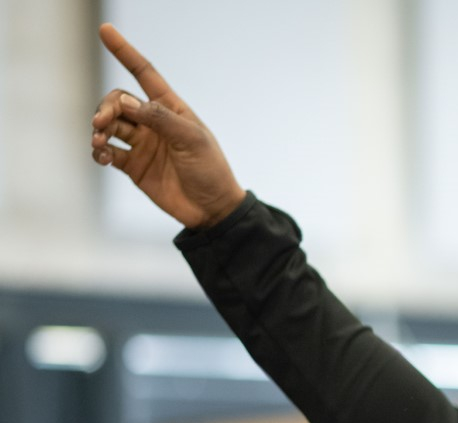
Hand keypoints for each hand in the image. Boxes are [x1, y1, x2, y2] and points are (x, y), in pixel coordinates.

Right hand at [91, 23, 246, 228]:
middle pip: (118, 102)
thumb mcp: (191, 140)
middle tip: (102, 122)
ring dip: (99, 129)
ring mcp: (142, 144)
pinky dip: (99, 151)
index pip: (144, 74)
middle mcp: (153, 123)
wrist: (212, 209)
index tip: (105, 31)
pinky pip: (107, 152)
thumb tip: (126, 101)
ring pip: (109, 125)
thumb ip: (160, 119)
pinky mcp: (133, 166)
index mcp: (171, 109)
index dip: (125, 52)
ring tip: (100, 142)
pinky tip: (101, 155)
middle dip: (107, 107)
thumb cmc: (210, 170)